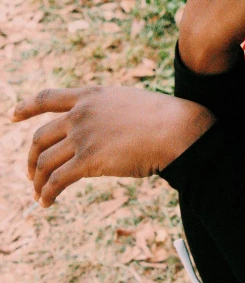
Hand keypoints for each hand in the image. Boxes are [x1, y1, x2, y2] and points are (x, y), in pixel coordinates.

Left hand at [8, 86, 214, 206]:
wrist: (175, 128)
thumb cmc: (160, 117)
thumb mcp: (126, 102)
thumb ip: (106, 110)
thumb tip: (99, 126)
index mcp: (91, 95)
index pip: (47, 97)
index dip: (26, 107)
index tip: (12, 116)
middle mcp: (81, 113)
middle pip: (40, 136)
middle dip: (30, 158)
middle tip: (31, 172)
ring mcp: (83, 136)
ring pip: (43, 161)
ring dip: (37, 181)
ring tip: (39, 193)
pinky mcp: (88, 161)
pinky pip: (56, 181)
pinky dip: (47, 194)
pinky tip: (47, 203)